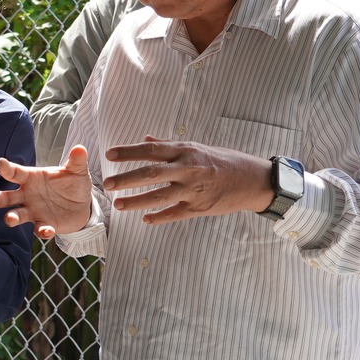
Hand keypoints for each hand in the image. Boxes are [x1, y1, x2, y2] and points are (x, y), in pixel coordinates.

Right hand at [0, 146, 92, 240]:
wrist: (82, 204)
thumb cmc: (73, 183)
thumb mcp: (77, 171)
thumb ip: (77, 161)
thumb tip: (80, 148)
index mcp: (31, 178)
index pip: (16, 172)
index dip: (7, 168)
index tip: (0, 164)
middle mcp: (27, 195)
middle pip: (8, 197)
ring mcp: (33, 211)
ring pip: (17, 215)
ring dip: (12, 217)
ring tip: (9, 219)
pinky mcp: (44, 224)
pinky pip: (39, 229)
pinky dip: (42, 230)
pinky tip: (47, 230)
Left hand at [101, 138, 273, 223]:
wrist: (253, 180)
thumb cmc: (224, 161)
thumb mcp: (198, 148)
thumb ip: (169, 146)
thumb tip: (145, 139)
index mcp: (186, 151)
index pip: (152, 150)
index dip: (129, 152)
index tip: (110, 154)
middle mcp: (188, 169)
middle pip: (151, 174)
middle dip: (126, 179)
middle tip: (107, 183)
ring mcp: (194, 190)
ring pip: (159, 197)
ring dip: (136, 202)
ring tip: (118, 204)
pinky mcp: (200, 208)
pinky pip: (174, 214)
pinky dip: (158, 217)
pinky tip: (145, 219)